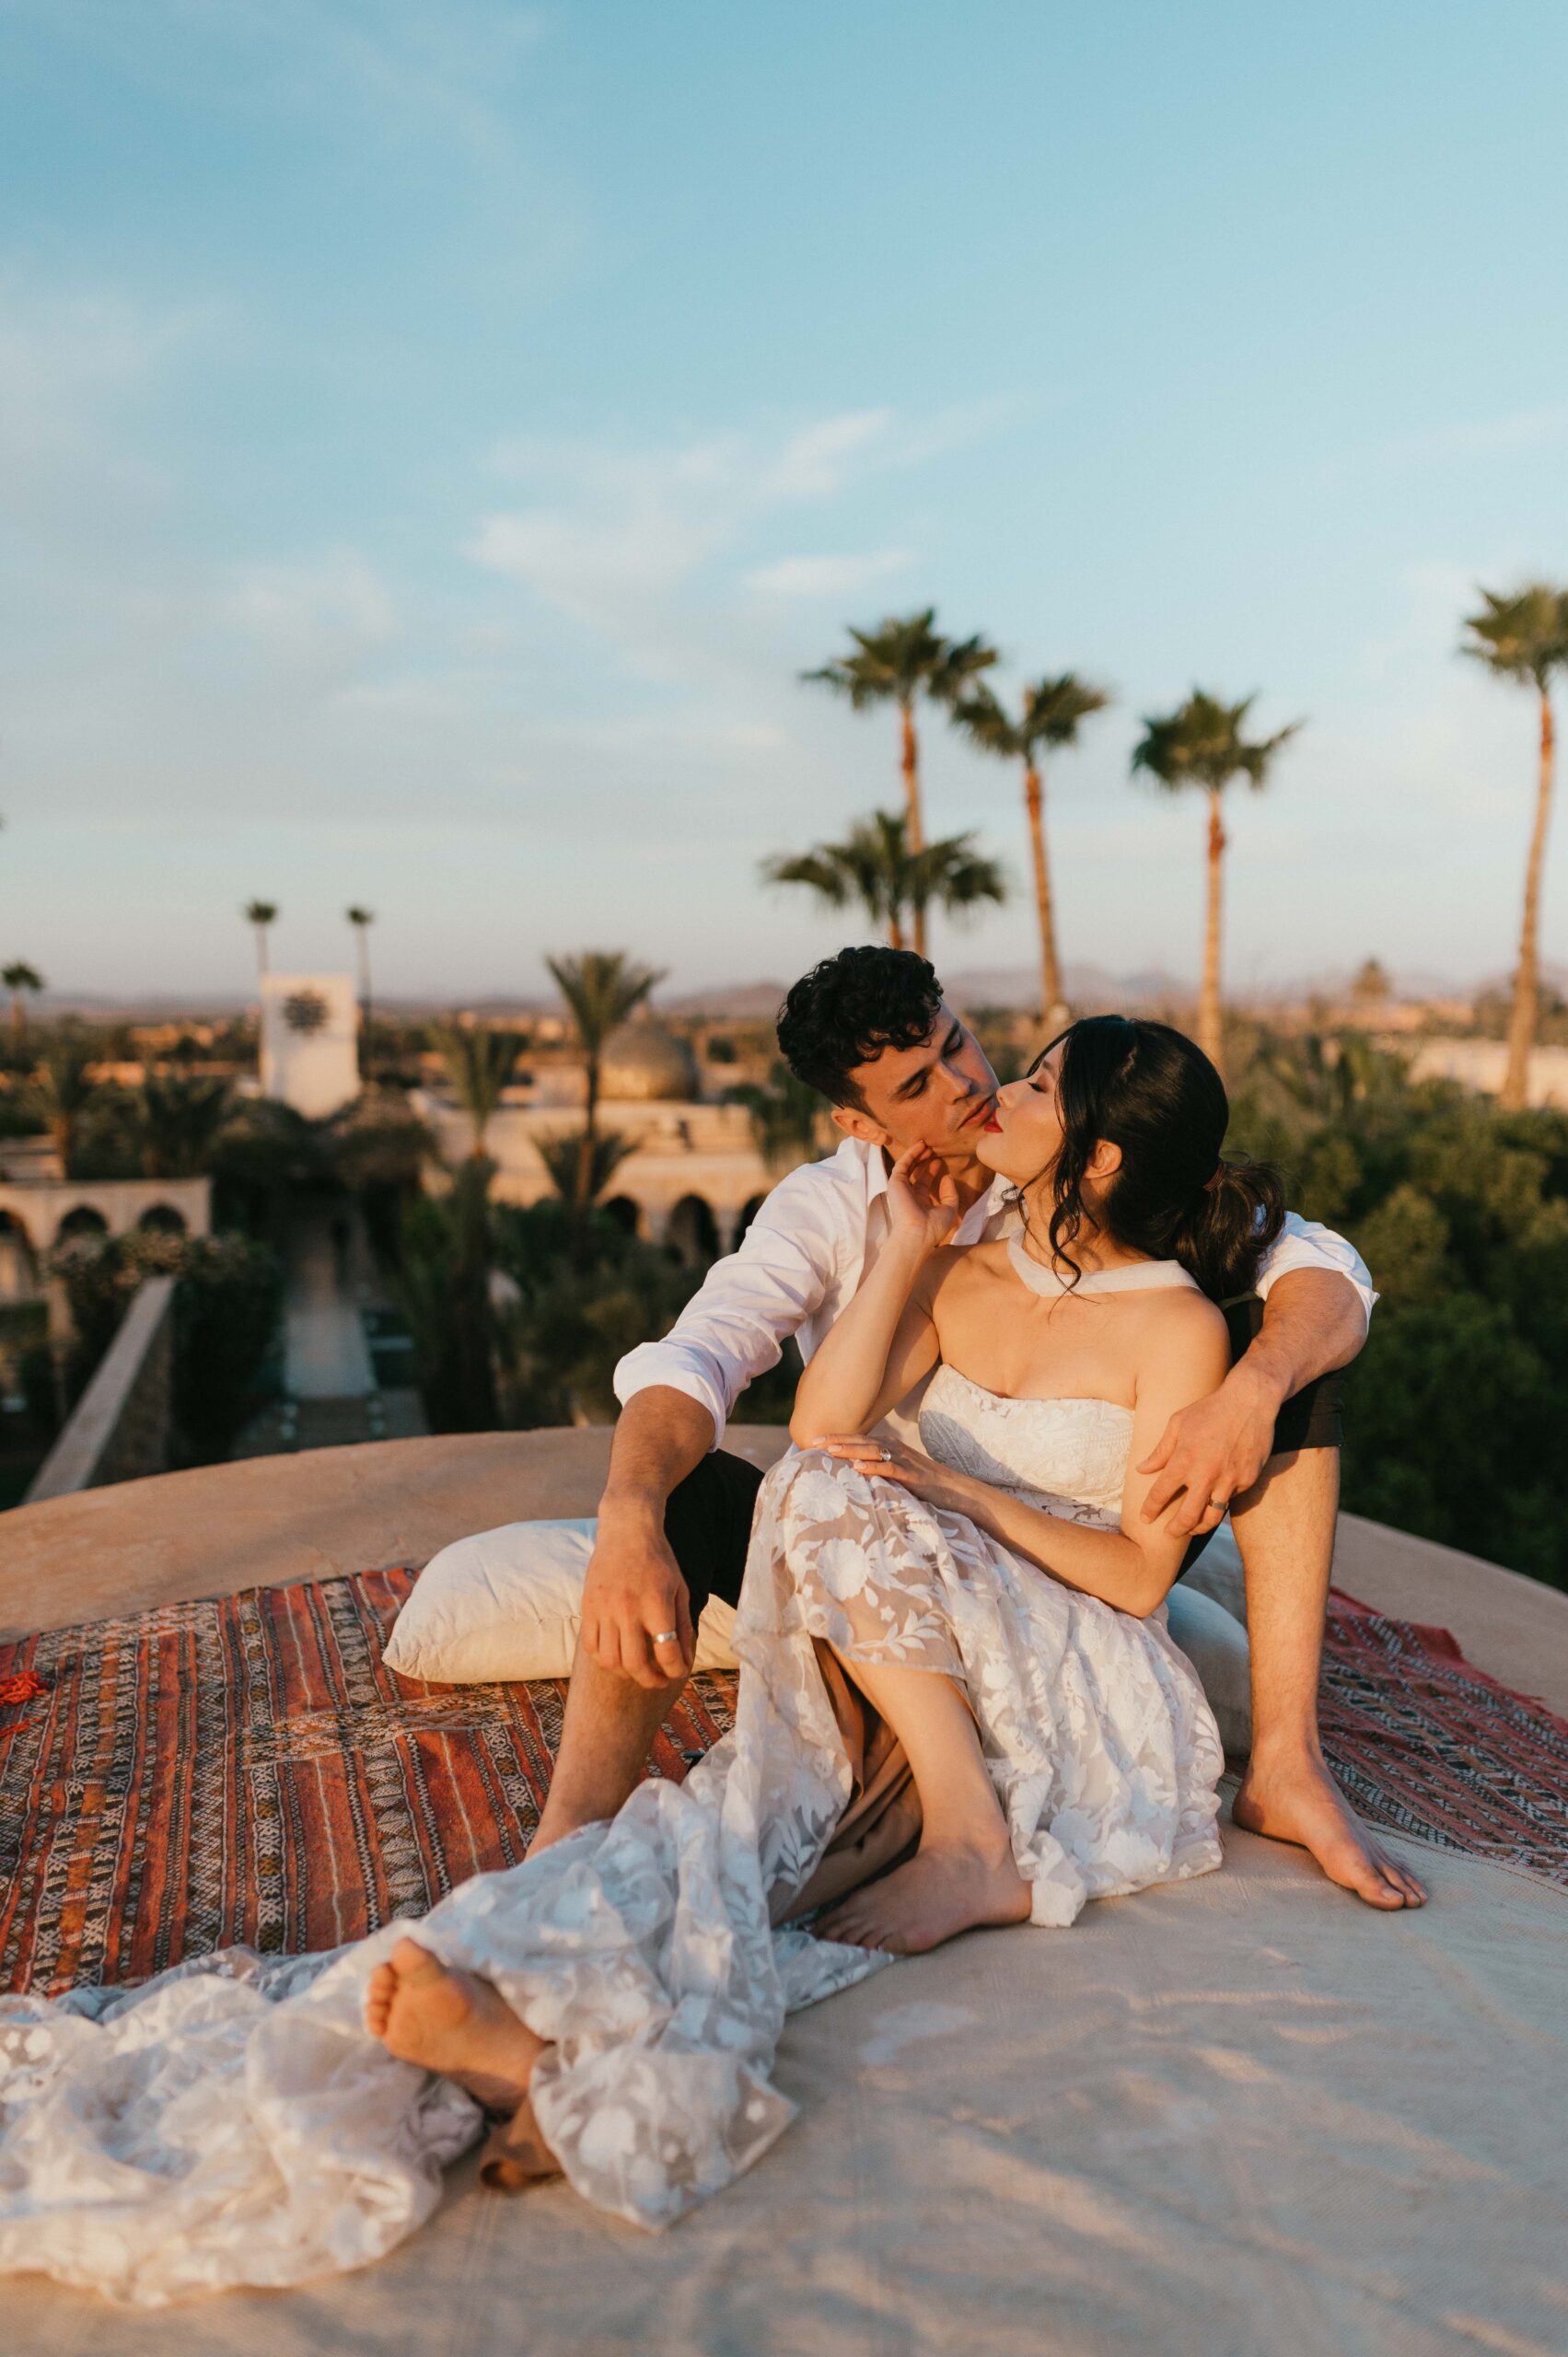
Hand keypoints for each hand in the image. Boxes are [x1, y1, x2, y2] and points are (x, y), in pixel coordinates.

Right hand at [579, 1497, 694, 1689]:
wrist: (626, 1529)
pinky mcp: (588, 1605)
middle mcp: (628, 1608)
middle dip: (651, 1680)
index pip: (667, 1652)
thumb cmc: (658, 1560)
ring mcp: (604, 1607)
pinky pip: (590, 1646)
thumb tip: (684, 1659)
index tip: (679, 1670)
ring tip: (637, 1668)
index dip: (676, 1669)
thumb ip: (682, 1625)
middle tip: (659, 1679)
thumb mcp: (679, 1589)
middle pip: (635, 1664)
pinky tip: (617, 1653)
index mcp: (656, 1603)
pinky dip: (603, 1658)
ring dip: (626, 1672)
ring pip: (610, 1660)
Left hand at [808, 1432, 971, 1515]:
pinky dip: (873, 1467)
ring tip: (830, 1451)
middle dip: (836, 1441)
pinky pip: (890, 1469)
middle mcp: (895, 1447)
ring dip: (850, 1450)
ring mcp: (904, 1460)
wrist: (956, 1489)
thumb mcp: (899, 1472)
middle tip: (813, 1442)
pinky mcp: (912, 1475)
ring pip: (872, 1451)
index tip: (814, 1440)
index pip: (858, 1439)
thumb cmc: (925, 1483)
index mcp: (890, 1446)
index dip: (837, 1438)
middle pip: (861, 1441)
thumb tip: (853, 1472)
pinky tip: (857, 1468)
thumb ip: (879, 1468)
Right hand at [884, 1144, 963, 1257]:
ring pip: (907, 1167)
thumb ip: (950, 1193)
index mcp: (920, 1203)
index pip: (924, 1184)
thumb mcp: (949, 1209)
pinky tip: (920, 1145)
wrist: (917, 1234)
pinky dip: (911, 1154)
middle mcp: (909, 1195)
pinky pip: (902, 1164)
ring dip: (916, 1155)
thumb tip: (948, 1177)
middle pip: (915, 1174)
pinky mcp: (895, 1182)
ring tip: (926, 1144)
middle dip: (923, 1161)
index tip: (940, 1162)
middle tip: (932, 1150)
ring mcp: (901, 1188)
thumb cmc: (934, 1227)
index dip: (932, 1172)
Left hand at [1137, 1361, 1281, 1536]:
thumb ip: (1161, 1450)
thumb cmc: (1210, 1409)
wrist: (1250, 1401)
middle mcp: (1206, 1474)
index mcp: (1184, 1459)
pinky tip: (1215, 1500)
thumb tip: (1142, 1469)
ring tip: (1192, 1529)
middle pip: (1188, 1516)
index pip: (1161, 1494)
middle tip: (1169, 1534)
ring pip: (1212, 1516)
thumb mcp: (1178, 1423)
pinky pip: (1232, 1498)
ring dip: (1199, 1527)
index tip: (1145, 1518)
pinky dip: (1221, 1501)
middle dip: (1175, 1530)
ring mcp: (1230, 1479)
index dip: (1150, 1509)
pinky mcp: (1248, 1479)